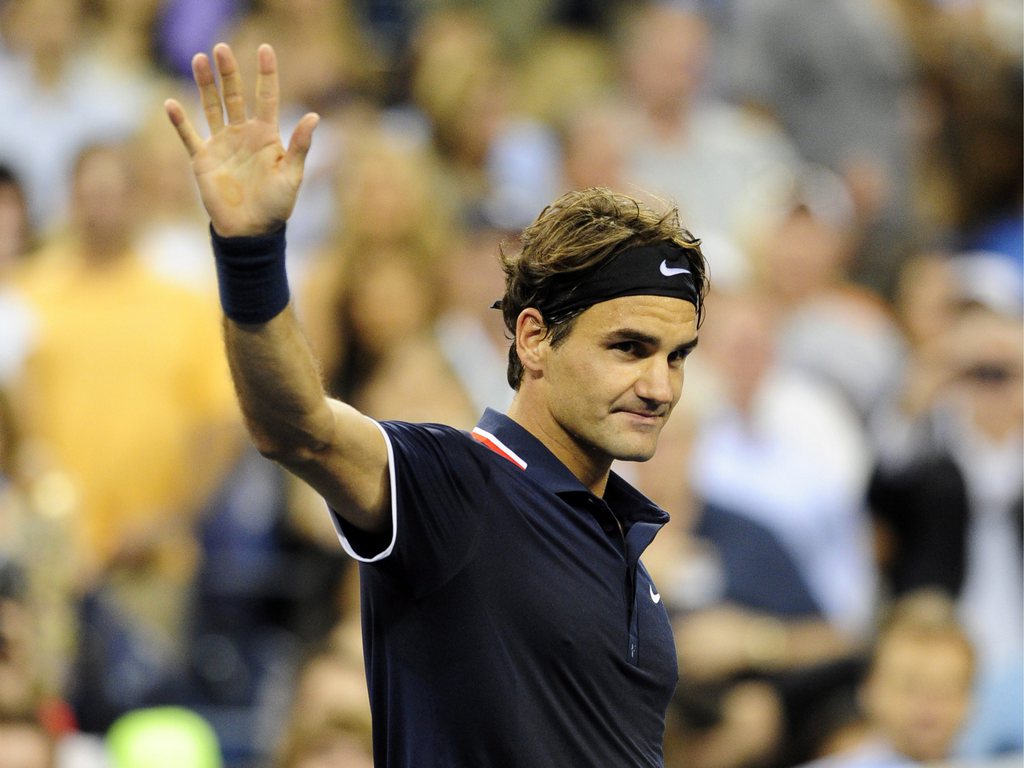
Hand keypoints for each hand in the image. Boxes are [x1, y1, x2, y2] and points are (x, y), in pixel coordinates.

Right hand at [164, 43, 318, 236]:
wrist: (251, 232)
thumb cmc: (277, 206)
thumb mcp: (292, 176)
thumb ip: (300, 146)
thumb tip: (314, 117)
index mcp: (266, 136)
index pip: (266, 97)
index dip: (266, 74)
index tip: (265, 49)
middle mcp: (242, 134)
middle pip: (234, 95)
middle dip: (229, 73)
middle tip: (221, 49)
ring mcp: (221, 145)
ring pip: (211, 107)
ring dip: (205, 85)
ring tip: (200, 59)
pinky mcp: (203, 160)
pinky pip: (189, 136)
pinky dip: (180, 121)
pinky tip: (171, 103)